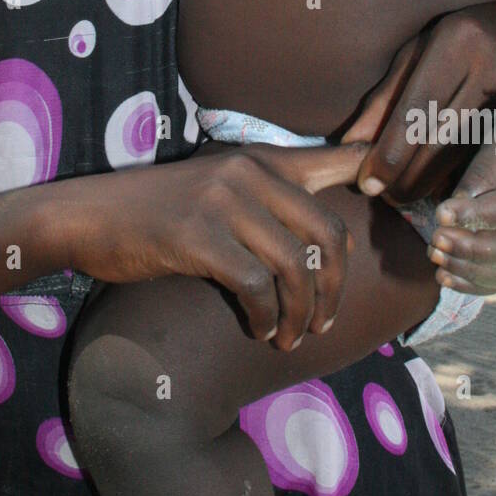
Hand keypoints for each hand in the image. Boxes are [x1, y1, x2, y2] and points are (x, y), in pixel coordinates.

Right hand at [60, 141, 368, 350]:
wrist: (88, 215)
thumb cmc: (156, 211)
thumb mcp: (216, 187)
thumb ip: (266, 196)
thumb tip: (319, 234)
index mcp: (259, 158)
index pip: (339, 158)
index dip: (381, 176)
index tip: (407, 207)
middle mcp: (247, 172)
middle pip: (330, 231)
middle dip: (338, 285)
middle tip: (325, 318)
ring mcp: (223, 202)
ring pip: (296, 267)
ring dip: (302, 314)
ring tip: (290, 337)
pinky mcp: (198, 237)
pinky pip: (257, 287)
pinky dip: (266, 318)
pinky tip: (259, 331)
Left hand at [343, 0, 495, 202]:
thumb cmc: (457, 34)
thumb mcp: (418, 50)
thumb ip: (387, 95)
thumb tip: (352, 141)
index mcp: (457, 40)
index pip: (418, 108)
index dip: (391, 151)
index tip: (368, 183)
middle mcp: (491, 63)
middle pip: (443, 136)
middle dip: (409, 175)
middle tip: (383, 195)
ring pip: (466, 151)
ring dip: (431, 181)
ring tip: (403, 194)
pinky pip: (486, 152)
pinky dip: (458, 173)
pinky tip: (438, 186)